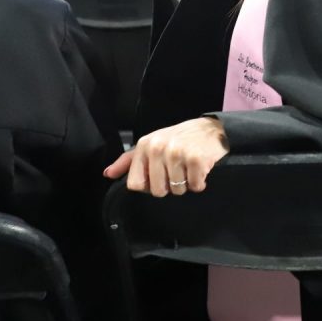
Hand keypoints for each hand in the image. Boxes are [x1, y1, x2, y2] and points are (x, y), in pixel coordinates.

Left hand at [104, 117, 229, 195]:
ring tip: (189, 168)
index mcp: (144, 145)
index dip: (148, 186)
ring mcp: (177, 153)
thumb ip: (129, 160)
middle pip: (157, 191)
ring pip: (177, 191)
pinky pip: (194, 186)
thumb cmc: (181, 139)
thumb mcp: (152, 144)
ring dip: (186, 184)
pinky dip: (199, 182)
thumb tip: (108, 174)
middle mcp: (158, 147)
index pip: (135, 184)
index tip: (159, 176)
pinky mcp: (196, 159)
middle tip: (178, 171)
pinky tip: (200, 170)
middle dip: (169, 186)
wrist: (213, 129)